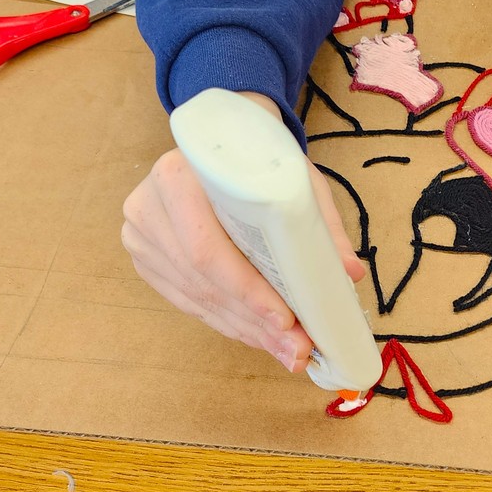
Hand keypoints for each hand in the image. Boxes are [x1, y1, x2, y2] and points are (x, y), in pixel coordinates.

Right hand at [121, 93, 364, 371]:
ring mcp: (142, 235)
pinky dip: (227, 322)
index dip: (246, 289)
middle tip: (297, 350)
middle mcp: (149, 205)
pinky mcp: (146, 259)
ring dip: (245, 329)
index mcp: (178, 174)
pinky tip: (258, 336)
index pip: (208, 248)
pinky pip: (188, 301)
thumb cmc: (258, 156)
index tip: (285, 320)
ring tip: (287, 351)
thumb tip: (349, 272)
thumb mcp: (293, 175)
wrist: (222, 140)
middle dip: (254, 321)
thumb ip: (319, 222)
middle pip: (202, 280)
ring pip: (195, 297)